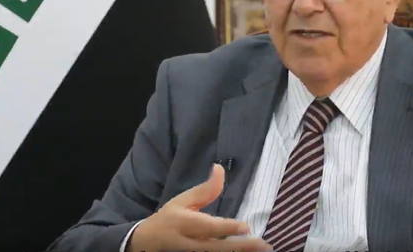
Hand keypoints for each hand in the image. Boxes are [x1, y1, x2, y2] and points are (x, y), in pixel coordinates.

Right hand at [127, 164, 271, 251]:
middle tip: (264, 245)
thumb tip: (220, 168)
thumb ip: (205, 189)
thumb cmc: (169, 218)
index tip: (246, 227)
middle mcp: (192, 243)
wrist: (148, 244)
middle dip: (242, 247)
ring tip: (263, 250)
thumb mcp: (182, 200)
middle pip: (218, 248)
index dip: (228, 228)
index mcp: (186, 223)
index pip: (209, 227)